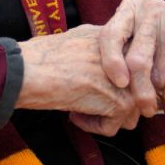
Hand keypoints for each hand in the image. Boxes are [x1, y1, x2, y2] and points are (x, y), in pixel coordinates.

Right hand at [16, 24, 136, 135]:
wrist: (29, 70)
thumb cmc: (43, 56)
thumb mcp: (80, 37)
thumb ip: (102, 48)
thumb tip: (114, 66)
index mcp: (119, 37)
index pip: (133, 69)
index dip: (115, 84)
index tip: (95, 88)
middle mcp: (128, 57)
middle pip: (135, 92)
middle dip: (112, 104)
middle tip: (87, 101)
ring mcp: (126, 79)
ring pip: (128, 112)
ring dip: (103, 116)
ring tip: (79, 108)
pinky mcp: (119, 102)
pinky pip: (112, 127)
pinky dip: (91, 126)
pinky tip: (74, 113)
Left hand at [98, 0, 164, 118]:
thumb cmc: (158, 35)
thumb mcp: (136, 30)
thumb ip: (118, 46)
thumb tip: (94, 80)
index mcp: (131, 6)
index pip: (111, 34)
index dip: (110, 62)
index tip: (118, 83)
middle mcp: (151, 10)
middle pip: (136, 60)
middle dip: (137, 91)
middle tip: (141, 110)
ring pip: (158, 75)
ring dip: (157, 95)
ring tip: (155, 105)